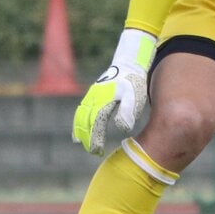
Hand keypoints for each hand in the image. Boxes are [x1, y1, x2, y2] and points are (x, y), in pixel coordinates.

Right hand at [72, 29, 155, 154]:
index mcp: (104, 99)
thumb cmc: (135, 81)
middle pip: (84, 121)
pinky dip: (78, 120)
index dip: (95, 138)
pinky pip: (81, 109)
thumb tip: (122, 129)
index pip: (96, 124)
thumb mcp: (136, 96)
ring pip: (80, 115)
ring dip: (79, 129)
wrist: (130, 62)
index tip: (97, 151)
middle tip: (92, 151)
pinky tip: (79, 128)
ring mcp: (91, 94)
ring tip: (81, 143)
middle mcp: (94, 97)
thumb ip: (128, 112)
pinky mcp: (93, 93)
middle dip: (86, 137)